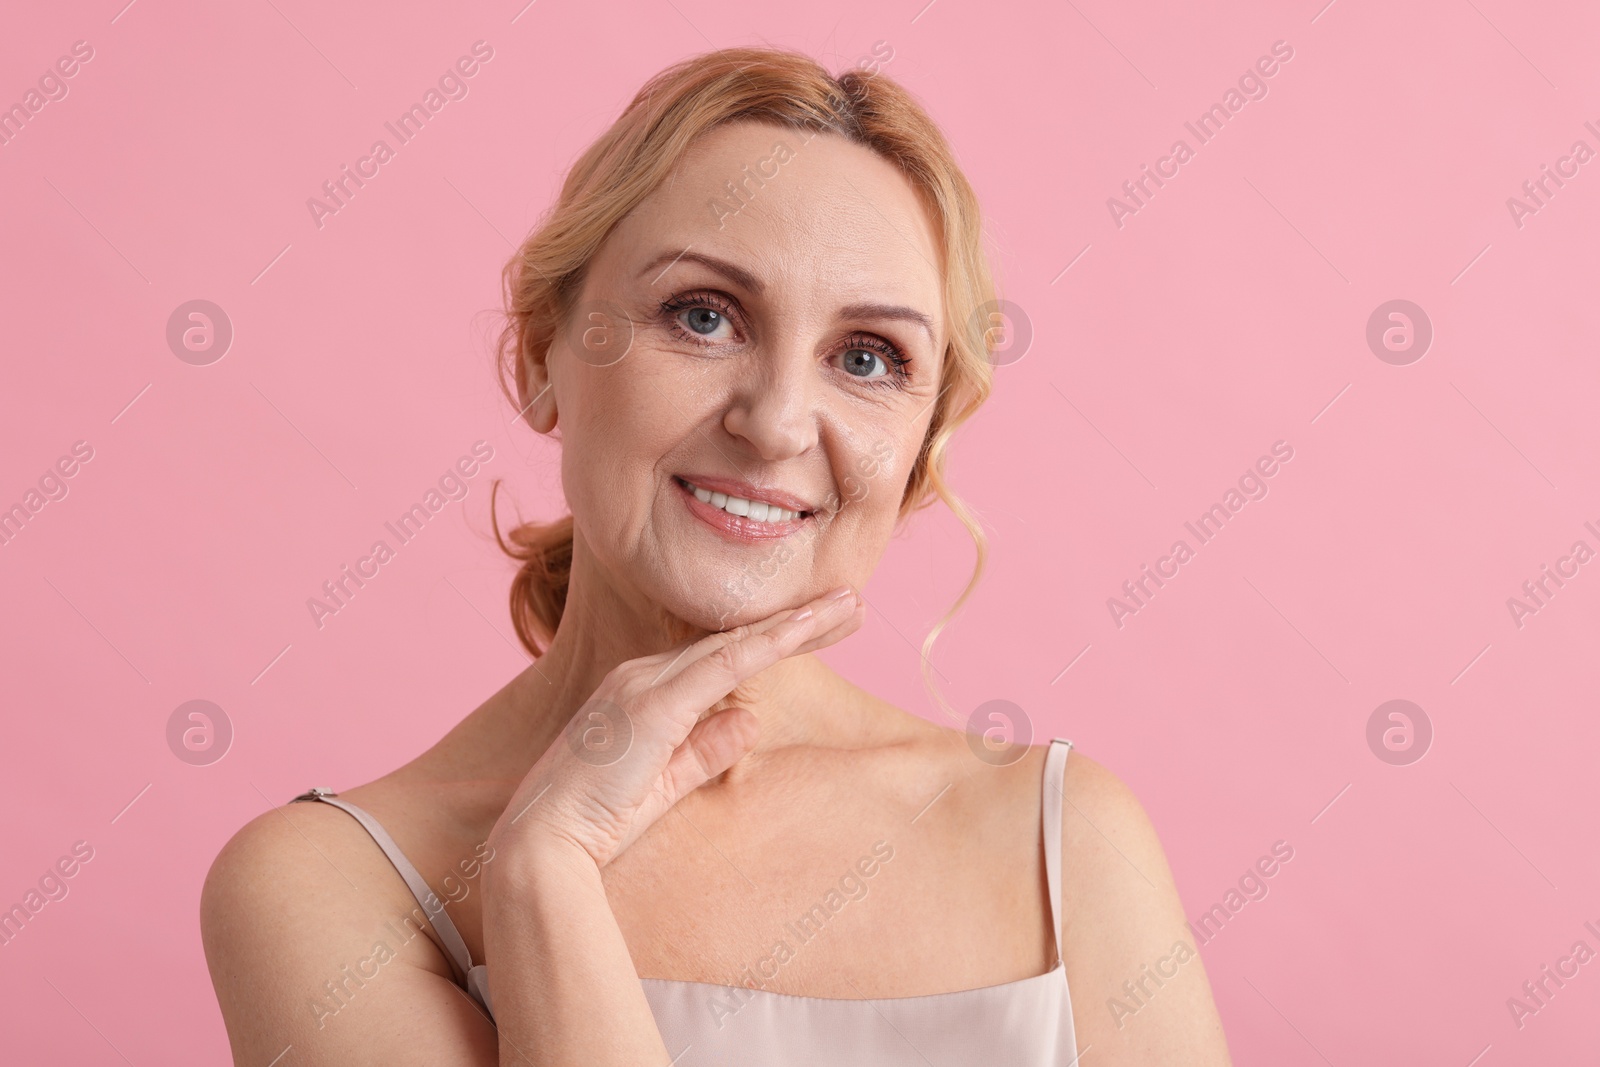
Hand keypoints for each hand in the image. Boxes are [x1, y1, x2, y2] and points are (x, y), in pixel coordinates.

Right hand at [489, 585, 863, 869]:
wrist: (542, 845)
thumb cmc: (595, 823)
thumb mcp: (664, 785)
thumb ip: (704, 751)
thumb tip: (749, 723)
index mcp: (641, 691)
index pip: (720, 657)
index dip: (772, 639)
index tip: (821, 626)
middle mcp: (642, 674)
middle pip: (735, 640)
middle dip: (796, 620)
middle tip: (850, 600)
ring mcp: (646, 684)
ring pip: (736, 642)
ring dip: (797, 622)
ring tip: (848, 603)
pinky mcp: (653, 705)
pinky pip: (724, 666)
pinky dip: (769, 643)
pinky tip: (807, 627)